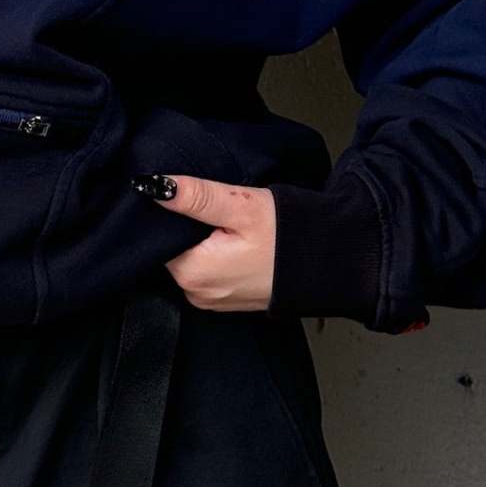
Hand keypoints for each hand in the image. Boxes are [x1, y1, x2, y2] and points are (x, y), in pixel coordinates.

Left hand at [132, 173, 276, 312]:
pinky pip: (207, 270)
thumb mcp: (240, 207)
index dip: (168, 213)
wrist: (332, 263)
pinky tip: (232, 239)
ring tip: (225, 222)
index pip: (157, 237)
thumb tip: (153, 186)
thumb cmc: (288, 236)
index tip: (189, 197)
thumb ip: (196, 197)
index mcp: (192, 273)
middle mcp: (196, 293)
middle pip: (171, 249)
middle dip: (185, 226)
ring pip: (189, 258)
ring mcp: (212, 300)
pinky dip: (213, 253)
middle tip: (214, 207)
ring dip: (200, 239)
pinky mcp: (227, 299)